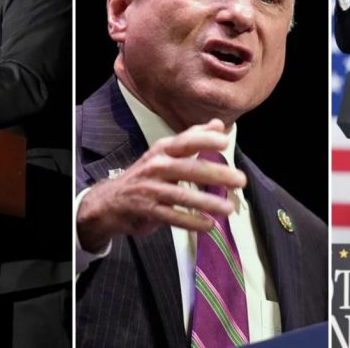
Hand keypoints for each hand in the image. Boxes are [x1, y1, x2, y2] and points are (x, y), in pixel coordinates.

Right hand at [77, 119, 246, 251]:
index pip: (186, 141)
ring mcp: (151, 189)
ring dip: (207, 202)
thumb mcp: (165, 153)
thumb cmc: (146, 175)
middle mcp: (156, 166)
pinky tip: (208, 225)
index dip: (204, 140)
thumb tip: (218, 124)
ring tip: (228, 208)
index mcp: (163, 149)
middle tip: (240, 180)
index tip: (225, 142)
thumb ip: (192, 139)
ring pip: (182, 195)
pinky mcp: (148, 210)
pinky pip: (173, 217)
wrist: (110, 202)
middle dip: (216, 173)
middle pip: (189, 168)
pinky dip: (192, 222)